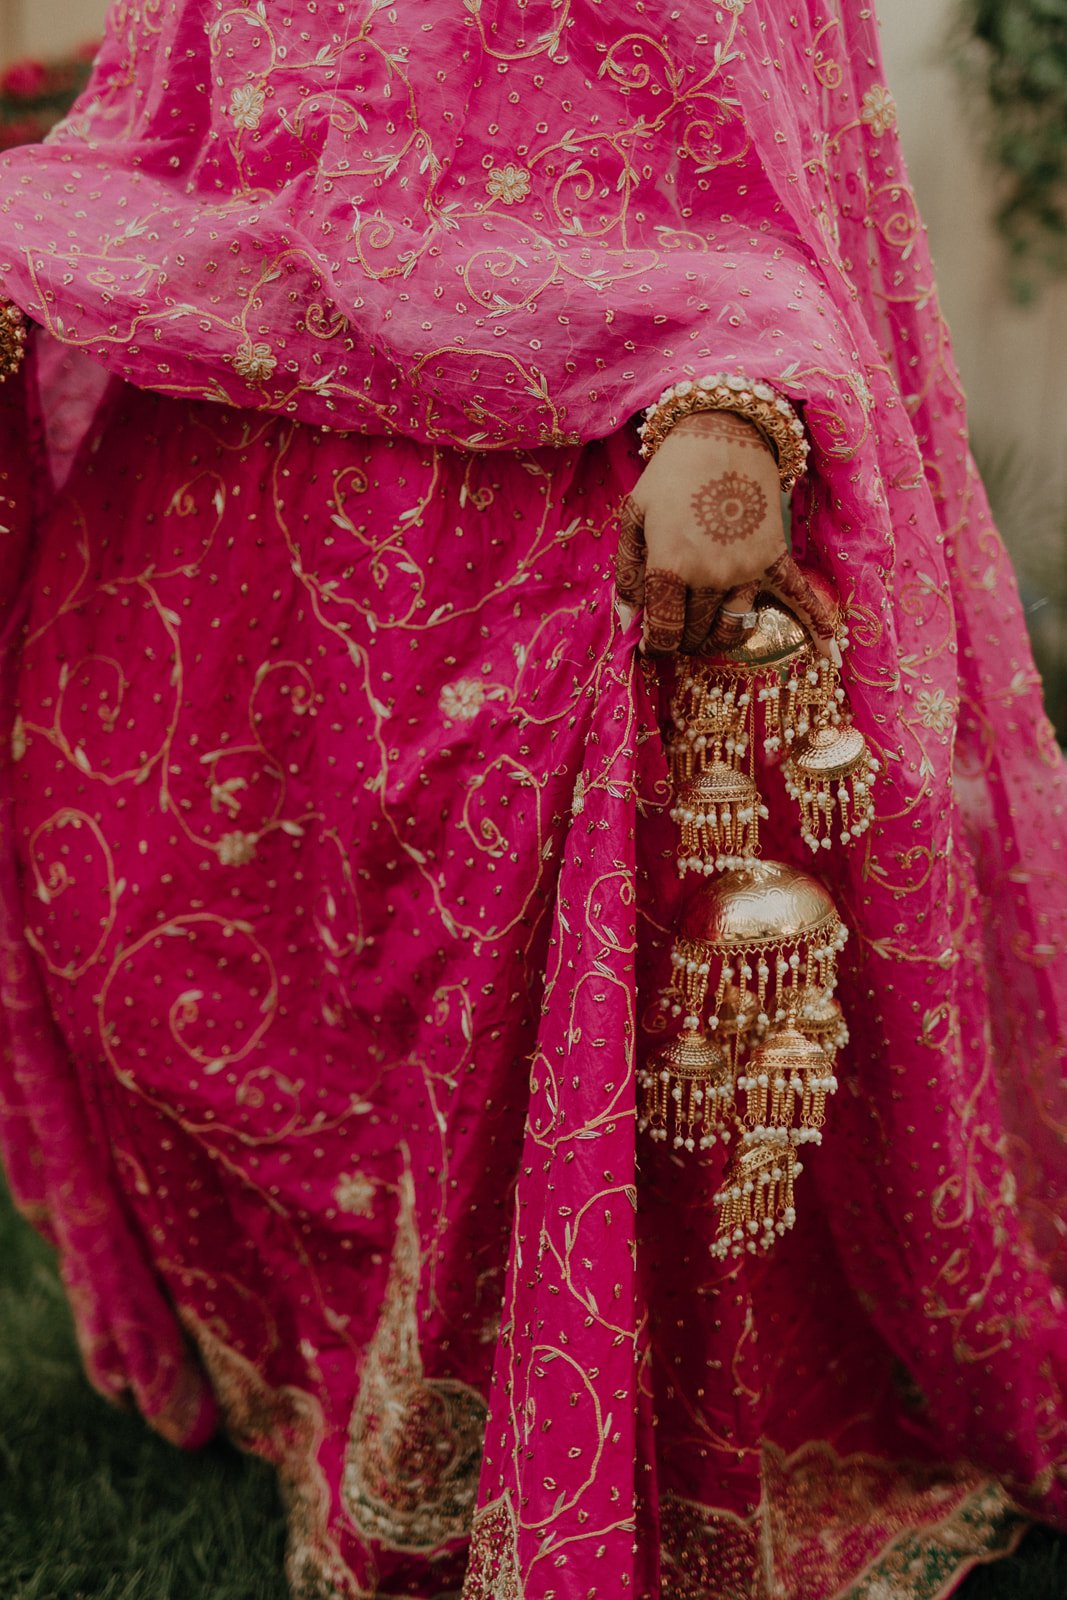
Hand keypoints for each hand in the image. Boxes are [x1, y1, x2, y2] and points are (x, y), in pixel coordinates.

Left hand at [614, 410, 839, 662]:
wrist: (726, 433)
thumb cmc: (671, 474)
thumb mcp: (634, 517)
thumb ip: (628, 573)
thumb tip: (629, 621)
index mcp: (672, 565)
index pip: (664, 630)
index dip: (653, 645)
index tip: (649, 646)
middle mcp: (712, 575)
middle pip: (696, 633)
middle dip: (679, 638)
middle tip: (672, 627)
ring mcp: (748, 569)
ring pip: (733, 628)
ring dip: (716, 638)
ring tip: (703, 632)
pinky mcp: (775, 558)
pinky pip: (799, 597)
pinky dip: (817, 624)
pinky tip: (831, 650)